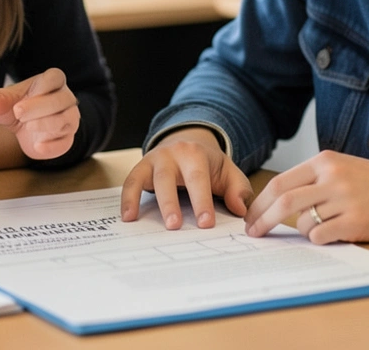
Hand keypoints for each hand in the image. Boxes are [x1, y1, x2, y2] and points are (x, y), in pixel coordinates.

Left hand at [0, 68, 79, 159]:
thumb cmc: (19, 106)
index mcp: (52, 82)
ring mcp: (69, 119)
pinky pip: (65, 143)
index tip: (20, 100)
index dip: (41, 86)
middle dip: (40, 106)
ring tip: (28, 127)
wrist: (26, 131)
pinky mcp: (66, 140)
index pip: (55, 77)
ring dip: (46, 123)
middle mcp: (65, 99)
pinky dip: (52, 146)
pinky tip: (37, 147)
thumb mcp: (6, 101)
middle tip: (18, 112)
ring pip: (66, 120)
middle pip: (62, 99)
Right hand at [120, 127, 253, 229]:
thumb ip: (238, 189)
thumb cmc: (208, 164)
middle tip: (174, 226)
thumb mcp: (228, 172)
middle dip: (171, 202)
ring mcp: (154, 160)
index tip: (205, 224)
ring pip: (148, 179)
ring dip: (145, 200)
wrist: (188, 142)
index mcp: (196, 154)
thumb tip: (240, 209)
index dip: (202, 201)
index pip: (198, 179)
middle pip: (169, 178)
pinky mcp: (141, 168)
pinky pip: (131, 182)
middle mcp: (172, 154)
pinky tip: (128, 217)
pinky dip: (127, 198)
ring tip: (141, 222)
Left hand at [244, 151, 368, 242]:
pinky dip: (319, 239)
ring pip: (303, 222)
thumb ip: (313, 180)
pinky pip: (321, 236)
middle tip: (253, 232)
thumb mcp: (343, 168)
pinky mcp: (356, 222)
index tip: (250, 217)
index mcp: (325, 162)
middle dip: (262, 219)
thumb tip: (276, 203)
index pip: (279, 183)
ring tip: (318, 229)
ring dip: (301, 231)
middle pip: (283, 201)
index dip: (259, 203)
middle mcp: (332, 178)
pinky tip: (334, 233)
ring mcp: (344, 200)